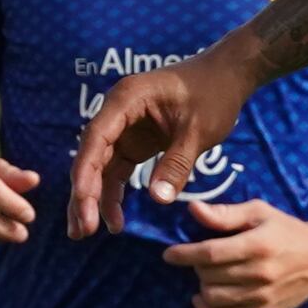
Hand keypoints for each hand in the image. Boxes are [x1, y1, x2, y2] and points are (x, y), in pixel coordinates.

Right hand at [68, 47, 259, 241]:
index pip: (96, 139)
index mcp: (127, 100)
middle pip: (91, 156)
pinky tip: (114, 219)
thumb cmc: (213, 93)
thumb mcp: (198, 130)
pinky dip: (114, 193)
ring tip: (85, 232)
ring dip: (94, 198)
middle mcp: (118, 113)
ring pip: (100, 167)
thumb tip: (157, 199)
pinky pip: (118, 170)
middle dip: (84, 193)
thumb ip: (177, 163)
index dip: (86, 174)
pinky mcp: (136, 142)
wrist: (227, 75)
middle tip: (80, 230)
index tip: (82, 205)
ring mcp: (125, 128)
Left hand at [166, 197, 307, 307]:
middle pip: (209, 276)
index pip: (210, 254)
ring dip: (201, 287)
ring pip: (213, 298)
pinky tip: (203, 300)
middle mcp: (260, 273)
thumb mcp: (260, 212)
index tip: (169, 254)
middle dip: (196, 266)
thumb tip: (193, 210)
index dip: (184, 254)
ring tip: (206, 276)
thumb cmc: (287, 230)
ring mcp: (262, 297)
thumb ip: (226, 214)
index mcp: (258, 245)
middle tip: (200, 258)